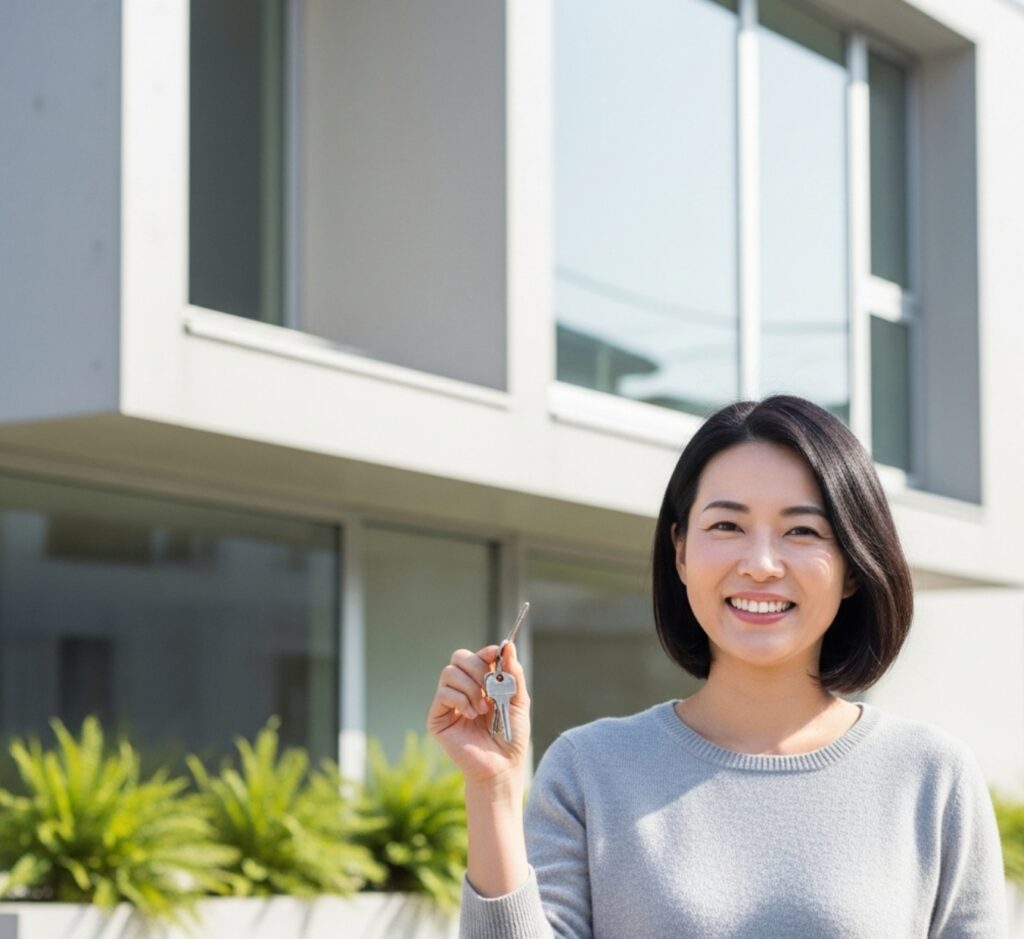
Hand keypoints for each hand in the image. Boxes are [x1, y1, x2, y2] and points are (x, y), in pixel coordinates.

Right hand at [427, 641, 530, 788]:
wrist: (501, 766)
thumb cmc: (511, 737)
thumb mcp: (519, 702)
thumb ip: (514, 674)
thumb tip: (508, 646)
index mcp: (482, 683)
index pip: (477, 655)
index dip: (486, 651)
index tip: (497, 653)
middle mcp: (463, 689)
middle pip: (459, 657)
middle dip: (477, 667)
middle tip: (490, 688)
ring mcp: (449, 702)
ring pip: (449, 672)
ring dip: (471, 687)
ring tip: (483, 708)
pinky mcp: (437, 717)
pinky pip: (443, 693)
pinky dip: (460, 700)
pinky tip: (471, 715)